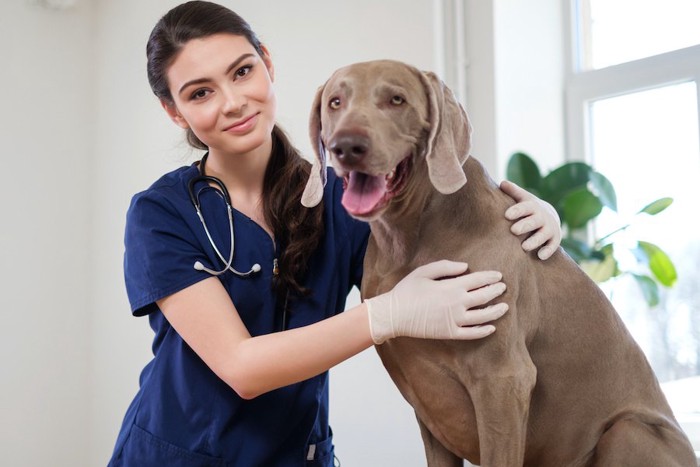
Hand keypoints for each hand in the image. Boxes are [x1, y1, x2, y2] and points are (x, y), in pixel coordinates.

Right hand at [364, 260, 507, 343]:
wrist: (395, 315)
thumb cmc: (407, 291)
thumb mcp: (423, 272)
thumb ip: (446, 267)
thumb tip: (466, 266)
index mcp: (452, 287)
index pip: (478, 280)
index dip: (490, 277)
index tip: (499, 276)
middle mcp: (458, 304)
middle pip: (484, 296)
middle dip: (496, 291)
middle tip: (503, 288)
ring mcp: (455, 320)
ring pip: (483, 316)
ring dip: (496, 311)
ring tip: (505, 307)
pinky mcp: (450, 333)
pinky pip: (472, 333)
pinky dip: (484, 330)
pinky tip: (491, 328)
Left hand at [500, 180, 561, 259]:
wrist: (549, 216)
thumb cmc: (529, 208)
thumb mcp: (523, 198)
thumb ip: (513, 191)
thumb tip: (502, 183)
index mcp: (532, 207)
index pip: (524, 207)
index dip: (517, 210)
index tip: (507, 215)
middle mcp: (542, 217)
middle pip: (534, 221)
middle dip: (525, 225)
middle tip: (514, 230)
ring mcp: (549, 228)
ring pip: (543, 235)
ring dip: (535, 241)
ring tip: (524, 247)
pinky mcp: (555, 239)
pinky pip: (552, 245)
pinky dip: (547, 250)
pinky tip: (540, 256)